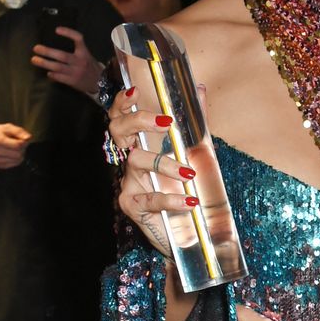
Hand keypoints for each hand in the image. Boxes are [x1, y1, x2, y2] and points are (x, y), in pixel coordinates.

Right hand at [0, 122, 30, 168]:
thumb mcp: (6, 127)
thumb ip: (18, 131)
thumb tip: (28, 137)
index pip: (18, 145)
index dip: (24, 143)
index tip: (23, 140)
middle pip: (18, 154)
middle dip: (23, 149)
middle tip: (19, 145)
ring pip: (17, 161)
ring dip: (20, 155)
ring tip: (15, 149)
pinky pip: (12, 165)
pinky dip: (15, 160)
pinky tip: (12, 154)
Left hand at [32, 27, 103, 95]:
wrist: (101, 83)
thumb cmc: (90, 66)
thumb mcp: (86, 56)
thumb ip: (75, 51)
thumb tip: (55, 49)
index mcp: (84, 53)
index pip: (78, 39)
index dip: (68, 33)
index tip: (56, 30)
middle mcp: (80, 61)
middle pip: (62, 55)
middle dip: (48, 52)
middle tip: (36, 48)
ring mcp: (76, 72)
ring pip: (58, 67)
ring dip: (45, 63)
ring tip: (34, 60)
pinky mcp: (73, 82)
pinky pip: (59, 77)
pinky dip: (52, 74)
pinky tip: (48, 73)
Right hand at [108, 87, 195, 256]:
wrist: (183, 231)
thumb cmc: (181, 186)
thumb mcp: (193, 150)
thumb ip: (195, 121)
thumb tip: (201, 89)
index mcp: (139, 145)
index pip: (122, 117)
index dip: (122, 103)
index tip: (134, 91)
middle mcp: (128, 160)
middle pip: (118, 130)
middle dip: (138, 121)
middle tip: (165, 122)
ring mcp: (127, 182)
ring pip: (137, 161)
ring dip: (165, 163)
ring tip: (190, 172)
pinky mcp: (131, 205)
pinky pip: (150, 199)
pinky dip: (172, 200)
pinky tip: (190, 201)